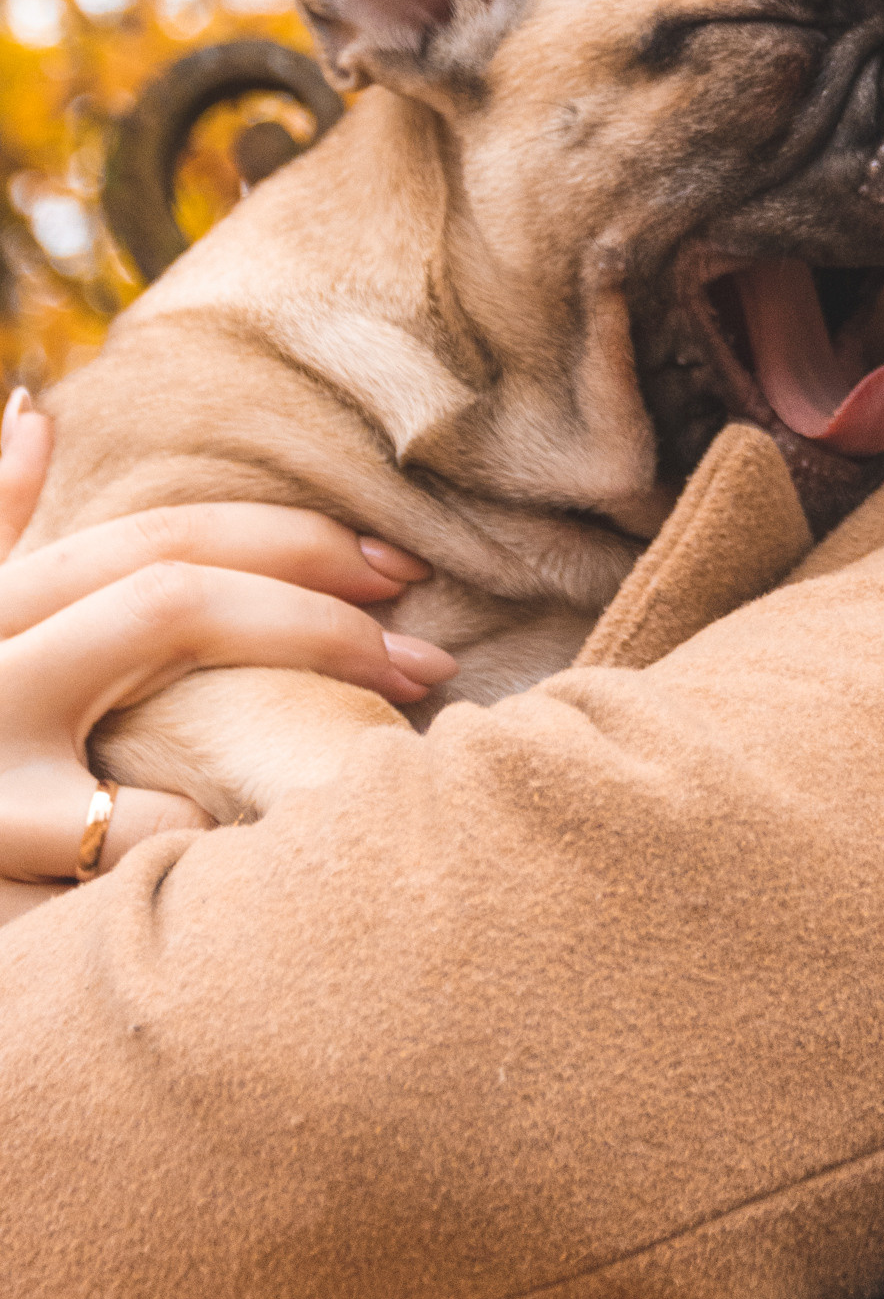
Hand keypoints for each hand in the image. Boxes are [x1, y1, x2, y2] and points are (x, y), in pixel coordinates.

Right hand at [0, 386, 456, 927]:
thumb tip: (34, 409)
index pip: (159, 541)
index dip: (289, 542)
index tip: (396, 569)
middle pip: (171, 607)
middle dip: (315, 623)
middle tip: (429, 660)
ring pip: (149, 761)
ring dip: (264, 772)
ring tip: (373, 780)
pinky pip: (121, 886)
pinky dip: (193, 881)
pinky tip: (261, 889)